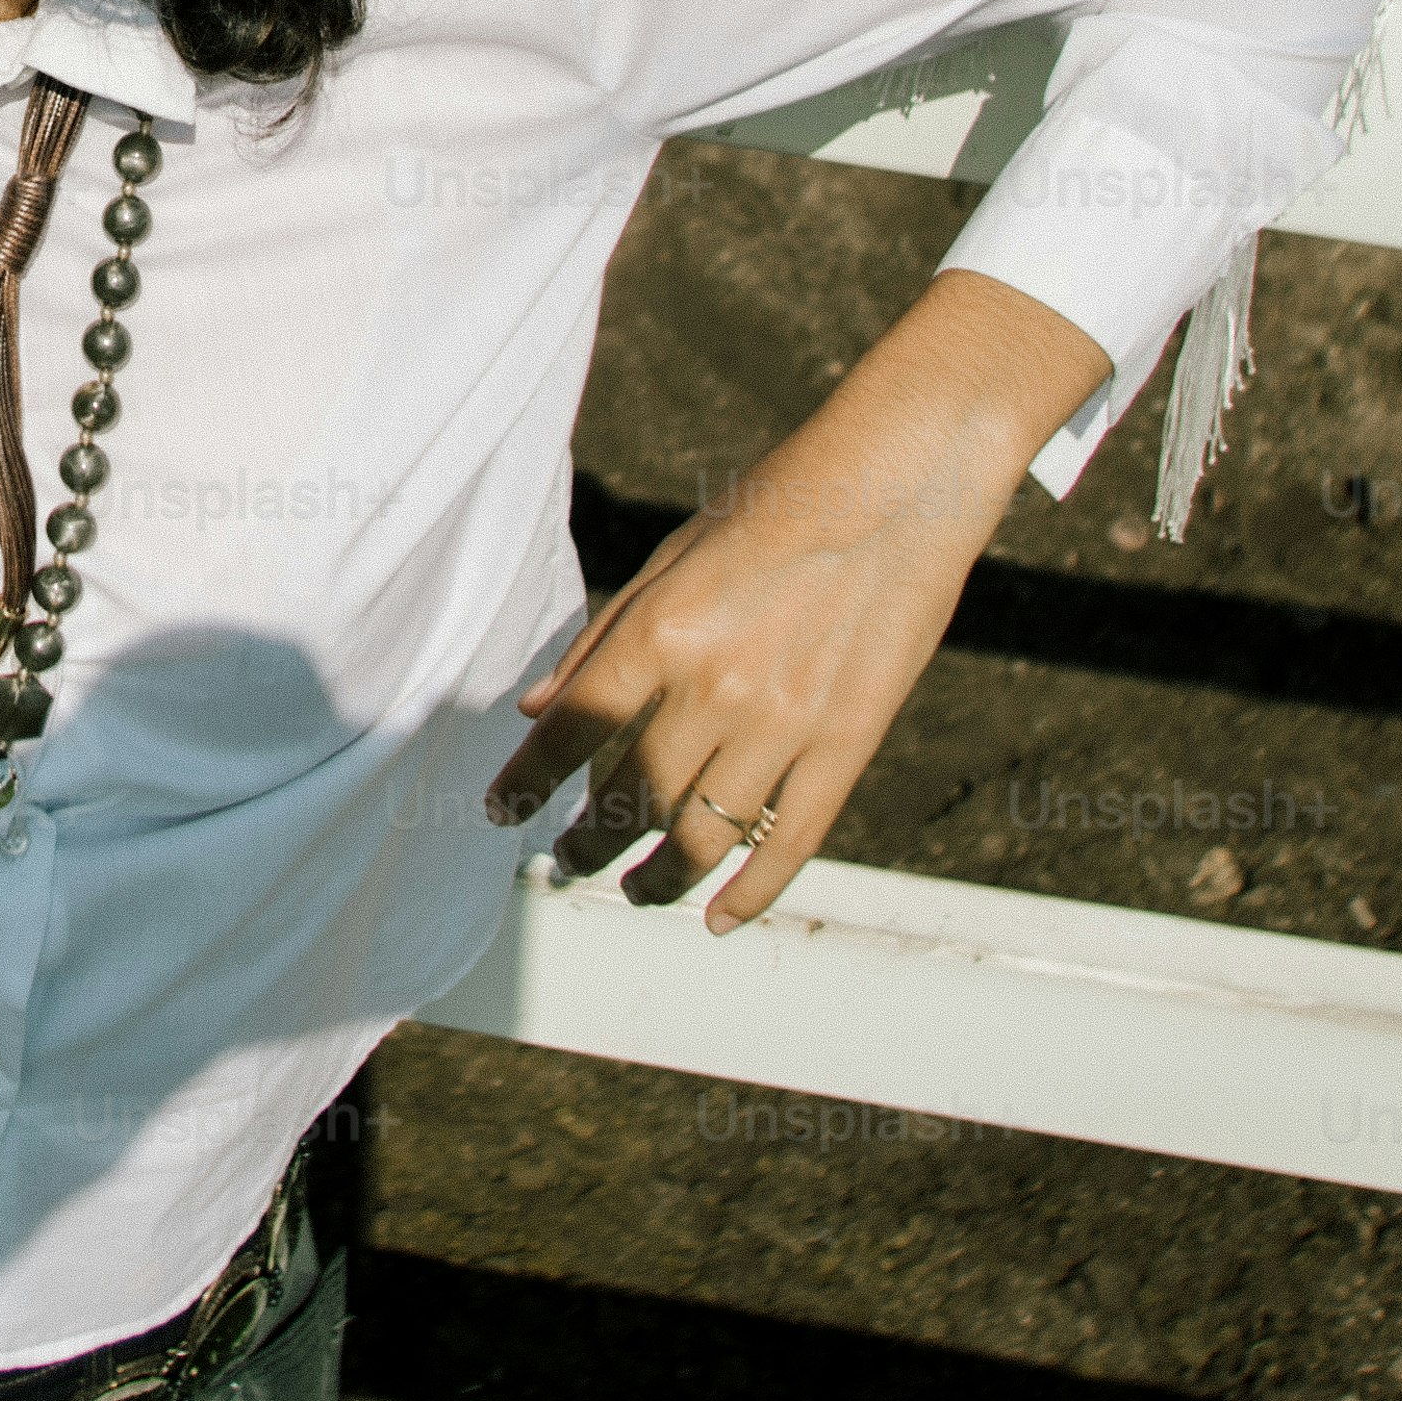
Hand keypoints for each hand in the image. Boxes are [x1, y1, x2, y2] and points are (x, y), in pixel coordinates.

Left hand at [476, 269, 1106, 934]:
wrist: (899, 484)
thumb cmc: (778, 505)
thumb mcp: (671, 555)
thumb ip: (603, 640)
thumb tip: (535, 710)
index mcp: (660, 632)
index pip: (571, 733)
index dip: (526, 784)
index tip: (502, 814)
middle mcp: (714, 687)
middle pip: (629, 799)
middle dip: (588, 845)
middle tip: (571, 862)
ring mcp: (785, 722)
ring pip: (702, 837)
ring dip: (657, 879)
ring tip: (637, 891)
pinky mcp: (848, 742)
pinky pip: (791, 842)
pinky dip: (750, 892)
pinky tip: (719, 916)